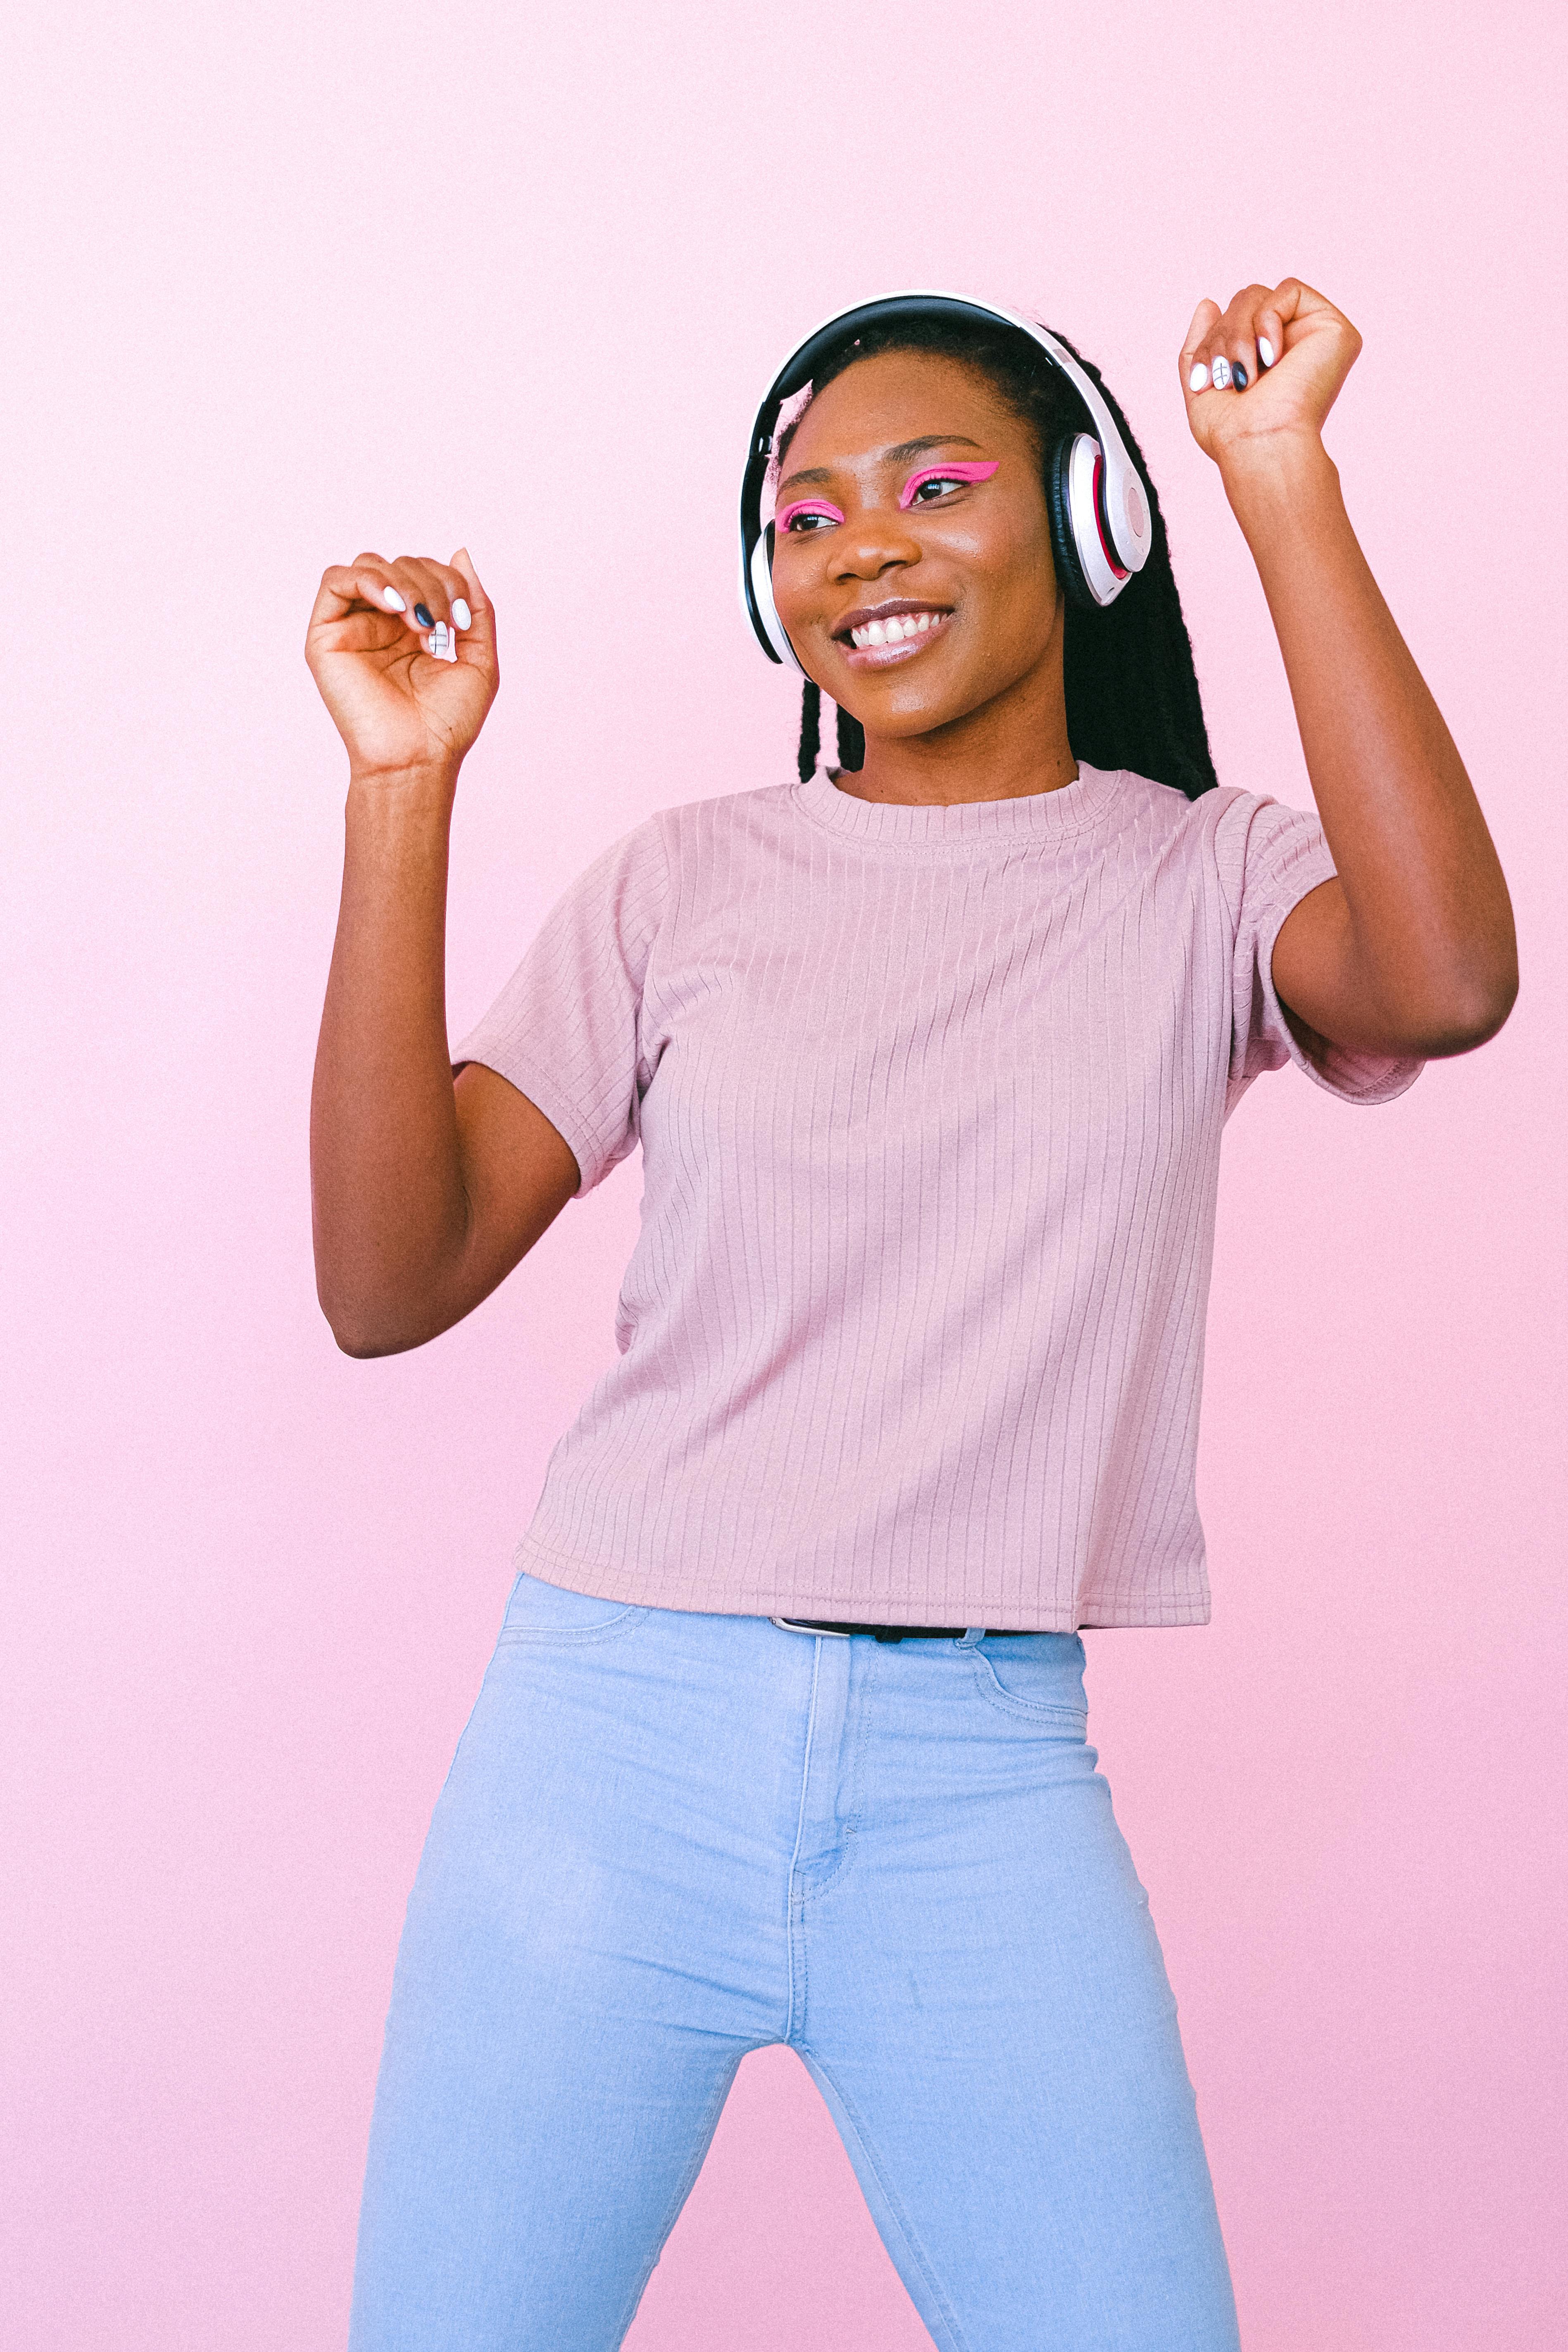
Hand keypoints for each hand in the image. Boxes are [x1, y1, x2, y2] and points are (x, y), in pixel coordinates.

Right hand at [305, 546, 497, 781]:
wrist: (418, 758)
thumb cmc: (447, 723)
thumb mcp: (479, 658)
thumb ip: (476, 605)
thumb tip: (461, 551)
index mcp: (412, 627)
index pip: (426, 572)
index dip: (449, 582)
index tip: (463, 621)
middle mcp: (380, 623)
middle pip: (400, 563)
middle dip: (430, 583)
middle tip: (442, 623)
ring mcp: (352, 627)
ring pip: (371, 565)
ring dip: (404, 582)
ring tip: (420, 621)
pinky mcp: (326, 637)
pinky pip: (335, 580)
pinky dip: (367, 580)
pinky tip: (393, 606)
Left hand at [1179, 279, 1361, 469]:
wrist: (1257, 445)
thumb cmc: (1231, 430)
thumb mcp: (1201, 381)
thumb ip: (1202, 341)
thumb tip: (1207, 302)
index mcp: (1265, 357)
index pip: (1232, 319)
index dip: (1212, 341)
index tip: (1205, 381)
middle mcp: (1291, 343)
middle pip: (1243, 302)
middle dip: (1223, 337)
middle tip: (1226, 377)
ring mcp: (1314, 334)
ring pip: (1260, 295)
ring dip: (1239, 334)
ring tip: (1244, 374)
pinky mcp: (1333, 328)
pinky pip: (1289, 290)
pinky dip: (1267, 321)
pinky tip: (1271, 358)